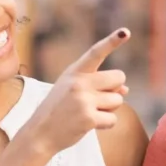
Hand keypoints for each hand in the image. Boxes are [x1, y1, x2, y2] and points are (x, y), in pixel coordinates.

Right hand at [22, 28, 130, 156]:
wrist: (39, 133)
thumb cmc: (59, 110)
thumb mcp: (73, 90)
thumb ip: (97, 85)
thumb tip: (126, 90)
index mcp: (74, 71)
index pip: (96, 52)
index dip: (112, 41)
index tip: (125, 32)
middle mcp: (79, 83)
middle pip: (118, 77)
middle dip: (115, 89)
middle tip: (98, 100)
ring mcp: (84, 100)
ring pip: (118, 100)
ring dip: (109, 109)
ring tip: (88, 113)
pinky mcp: (89, 118)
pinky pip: (113, 119)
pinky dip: (105, 124)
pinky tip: (89, 124)